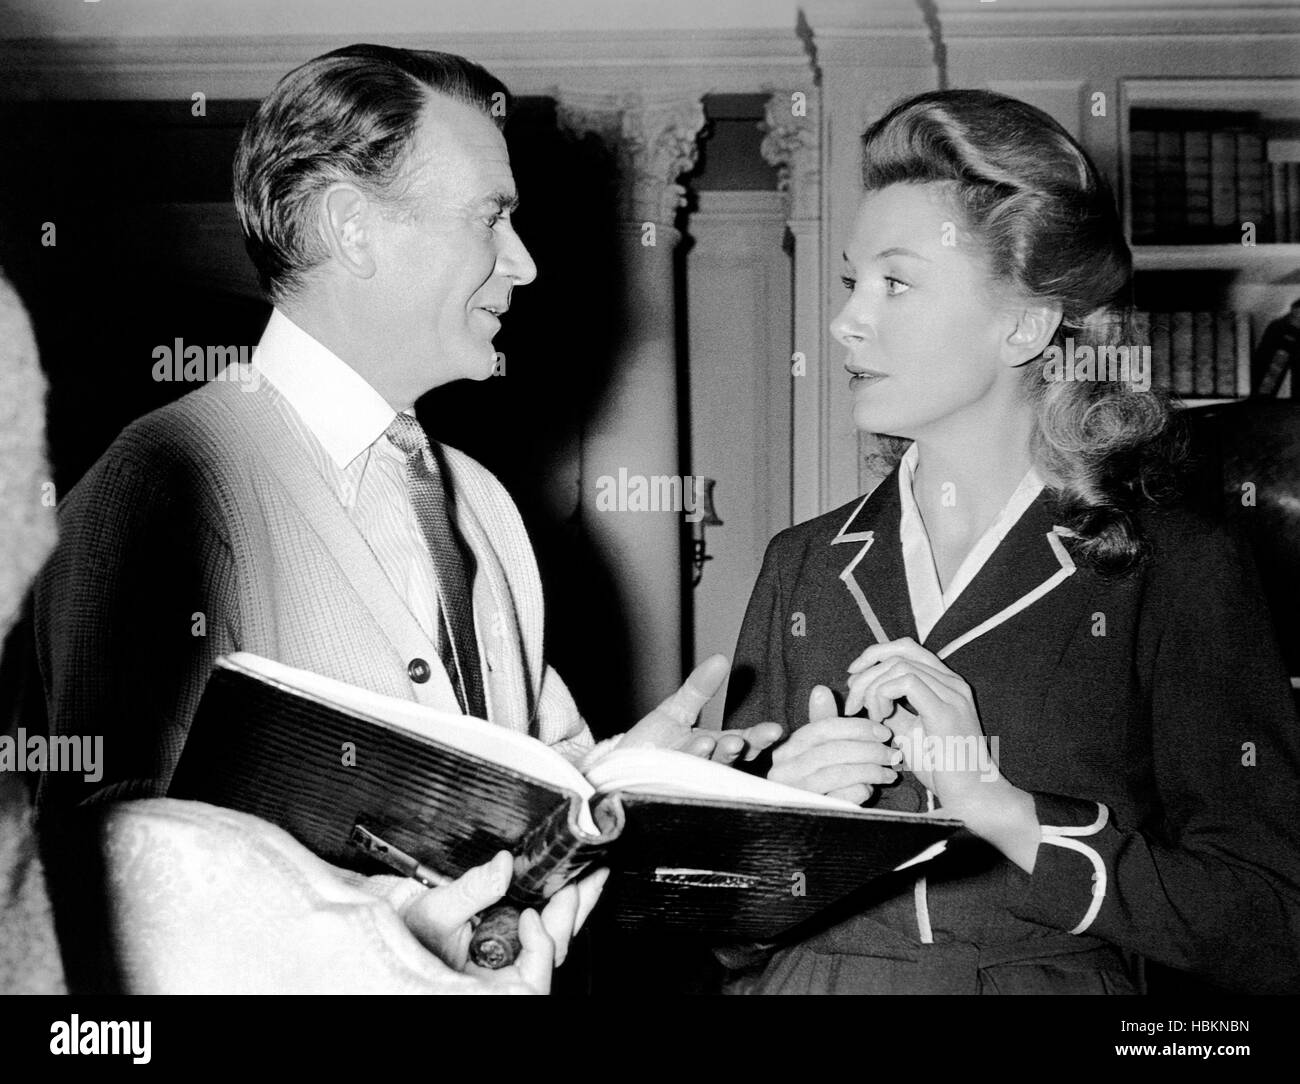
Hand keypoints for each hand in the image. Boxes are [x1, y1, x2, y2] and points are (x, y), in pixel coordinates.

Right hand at [399, 851, 608, 979]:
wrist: (401, 928)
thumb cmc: (412, 932)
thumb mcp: (436, 911)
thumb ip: (472, 890)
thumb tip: (502, 866)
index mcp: (489, 981)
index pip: (533, 975)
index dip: (540, 944)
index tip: (529, 915)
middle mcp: (507, 973)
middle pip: (554, 952)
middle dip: (572, 913)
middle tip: (587, 878)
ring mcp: (515, 960)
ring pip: (556, 941)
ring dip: (574, 907)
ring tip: (590, 876)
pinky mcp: (517, 942)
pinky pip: (548, 929)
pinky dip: (561, 907)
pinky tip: (571, 885)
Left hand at [622, 654, 783, 764]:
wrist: (619, 768)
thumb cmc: (651, 743)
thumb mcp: (676, 709)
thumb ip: (699, 687)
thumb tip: (720, 659)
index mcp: (714, 748)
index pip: (744, 742)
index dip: (759, 738)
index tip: (775, 730)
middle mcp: (707, 767)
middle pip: (732, 759)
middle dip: (742, 750)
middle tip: (744, 740)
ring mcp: (691, 780)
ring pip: (709, 770)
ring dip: (715, 757)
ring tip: (716, 742)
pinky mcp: (672, 789)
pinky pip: (684, 779)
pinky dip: (691, 764)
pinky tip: (695, 751)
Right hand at [767, 685, 899, 804]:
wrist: (806, 829)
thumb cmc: (816, 779)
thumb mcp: (818, 749)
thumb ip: (821, 722)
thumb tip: (820, 689)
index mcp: (785, 751)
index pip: (821, 730)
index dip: (855, 727)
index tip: (882, 731)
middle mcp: (782, 772)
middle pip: (830, 751)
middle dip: (868, 749)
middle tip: (892, 752)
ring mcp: (795, 794)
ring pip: (837, 773)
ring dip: (870, 770)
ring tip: (889, 771)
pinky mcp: (811, 813)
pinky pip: (840, 798)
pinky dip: (860, 790)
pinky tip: (871, 789)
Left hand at [845, 638, 1039, 870]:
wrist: (972, 795)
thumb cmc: (942, 768)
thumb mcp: (909, 732)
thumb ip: (893, 710)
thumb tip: (867, 694)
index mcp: (947, 684)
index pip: (907, 648)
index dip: (876, 655)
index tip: (853, 676)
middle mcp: (953, 683)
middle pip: (899, 652)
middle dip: (866, 673)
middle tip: (852, 704)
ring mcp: (952, 694)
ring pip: (899, 666)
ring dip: (872, 688)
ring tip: (869, 716)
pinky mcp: (945, 710)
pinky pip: (905, 682)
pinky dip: (883, 695)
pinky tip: (879, 718)